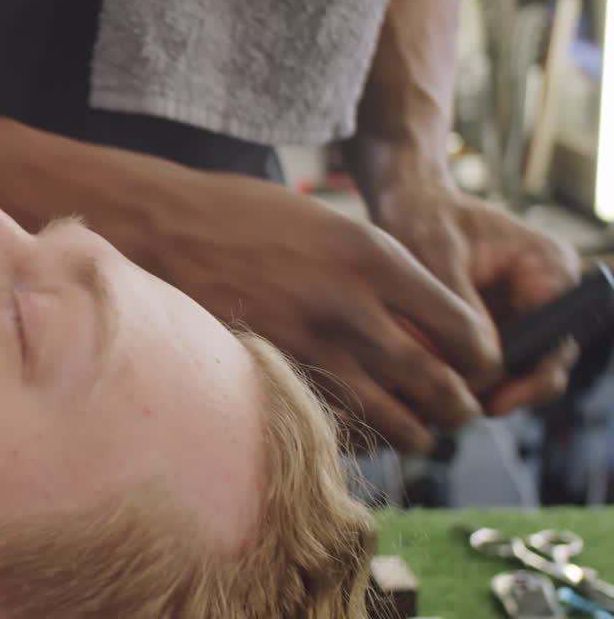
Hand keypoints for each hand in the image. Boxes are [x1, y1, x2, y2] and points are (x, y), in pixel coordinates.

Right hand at [94, 159, 502, 454]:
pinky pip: (336, 423)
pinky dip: (361, 435)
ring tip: (420, 432)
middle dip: (459, 408)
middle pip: (438, 384)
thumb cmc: (247, 215)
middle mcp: (351, 306)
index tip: (481, 367)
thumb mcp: (332, 223)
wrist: (167, 226)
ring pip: (392, 418)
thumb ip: (381, 272)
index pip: (463, 329)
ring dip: (416, 433)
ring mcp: (309, 345)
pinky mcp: (274, 372)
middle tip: (459, 410)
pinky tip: (364, 428)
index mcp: (374, 258)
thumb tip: (424, 322)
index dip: (484, 359)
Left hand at [368, 178, 580, 415]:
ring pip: (518, 370)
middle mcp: (546, 292)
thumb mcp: (436, 256)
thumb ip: (461, 309)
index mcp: (549, 267)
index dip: (531, 378)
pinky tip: (434, 386)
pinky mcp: (498, 323)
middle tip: (461, 408)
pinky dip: (466, 375)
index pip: (559, 338)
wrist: (407, 202)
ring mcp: (524, 310)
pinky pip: (491, 363)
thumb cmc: (423, 217)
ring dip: (484, 387)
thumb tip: (482, 365)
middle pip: (544, 363)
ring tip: (441, 400)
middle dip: (506, 390)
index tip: (493, 400)